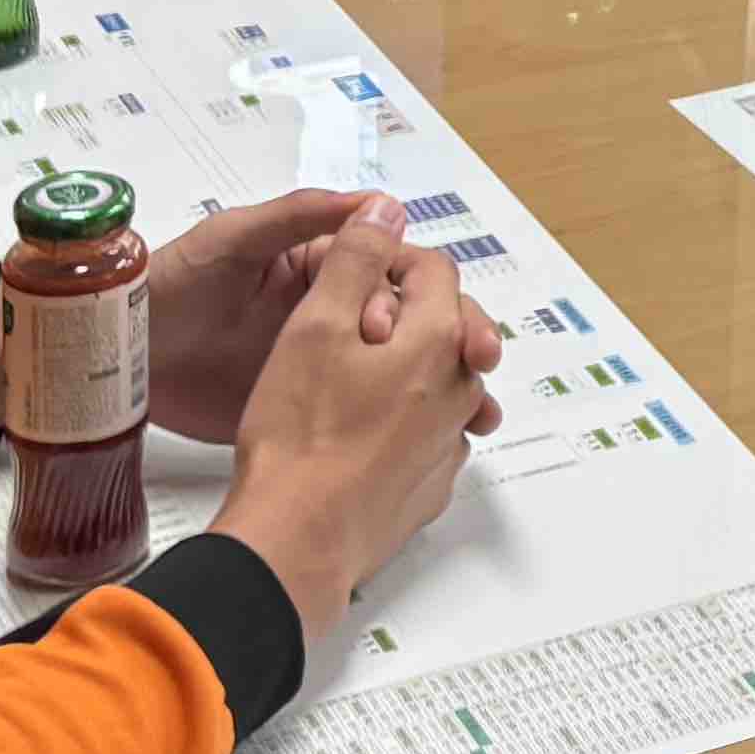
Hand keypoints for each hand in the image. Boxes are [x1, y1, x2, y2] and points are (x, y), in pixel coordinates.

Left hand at [142, 188, 406, 445]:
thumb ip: (299, 214)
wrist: (116, 357)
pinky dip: (362, 412)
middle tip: (371, 352)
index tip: (382, 314)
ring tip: (371, 390)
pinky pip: (341, 407)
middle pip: (386, 316)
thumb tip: (377, 201)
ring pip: (373, 363)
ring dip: (387, 372)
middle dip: (394, 332)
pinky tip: (367, 420)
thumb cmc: (170, 284)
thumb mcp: (233, 239)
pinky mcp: (296, 405)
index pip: (380, 267)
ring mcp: (312, 360)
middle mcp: (322, 311)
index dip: (391, 286)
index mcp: (315, 266)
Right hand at [207, 216, 505, 642]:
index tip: (348, 273)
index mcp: (439, 341)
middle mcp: (460, 391)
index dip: (387, 260)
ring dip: (401, 369)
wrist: (295, 542)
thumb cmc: (299, 437)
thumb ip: (356, 260)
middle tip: (342, 328)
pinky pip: (426, 434)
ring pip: (437, 382)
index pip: (433, 270)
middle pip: (444, 325)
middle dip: (399, 314)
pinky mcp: (429, 486)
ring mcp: (449, 444)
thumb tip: (387, 211)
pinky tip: (351, 431)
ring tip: (340, 380)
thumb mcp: (314, 326)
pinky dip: (399, 421)